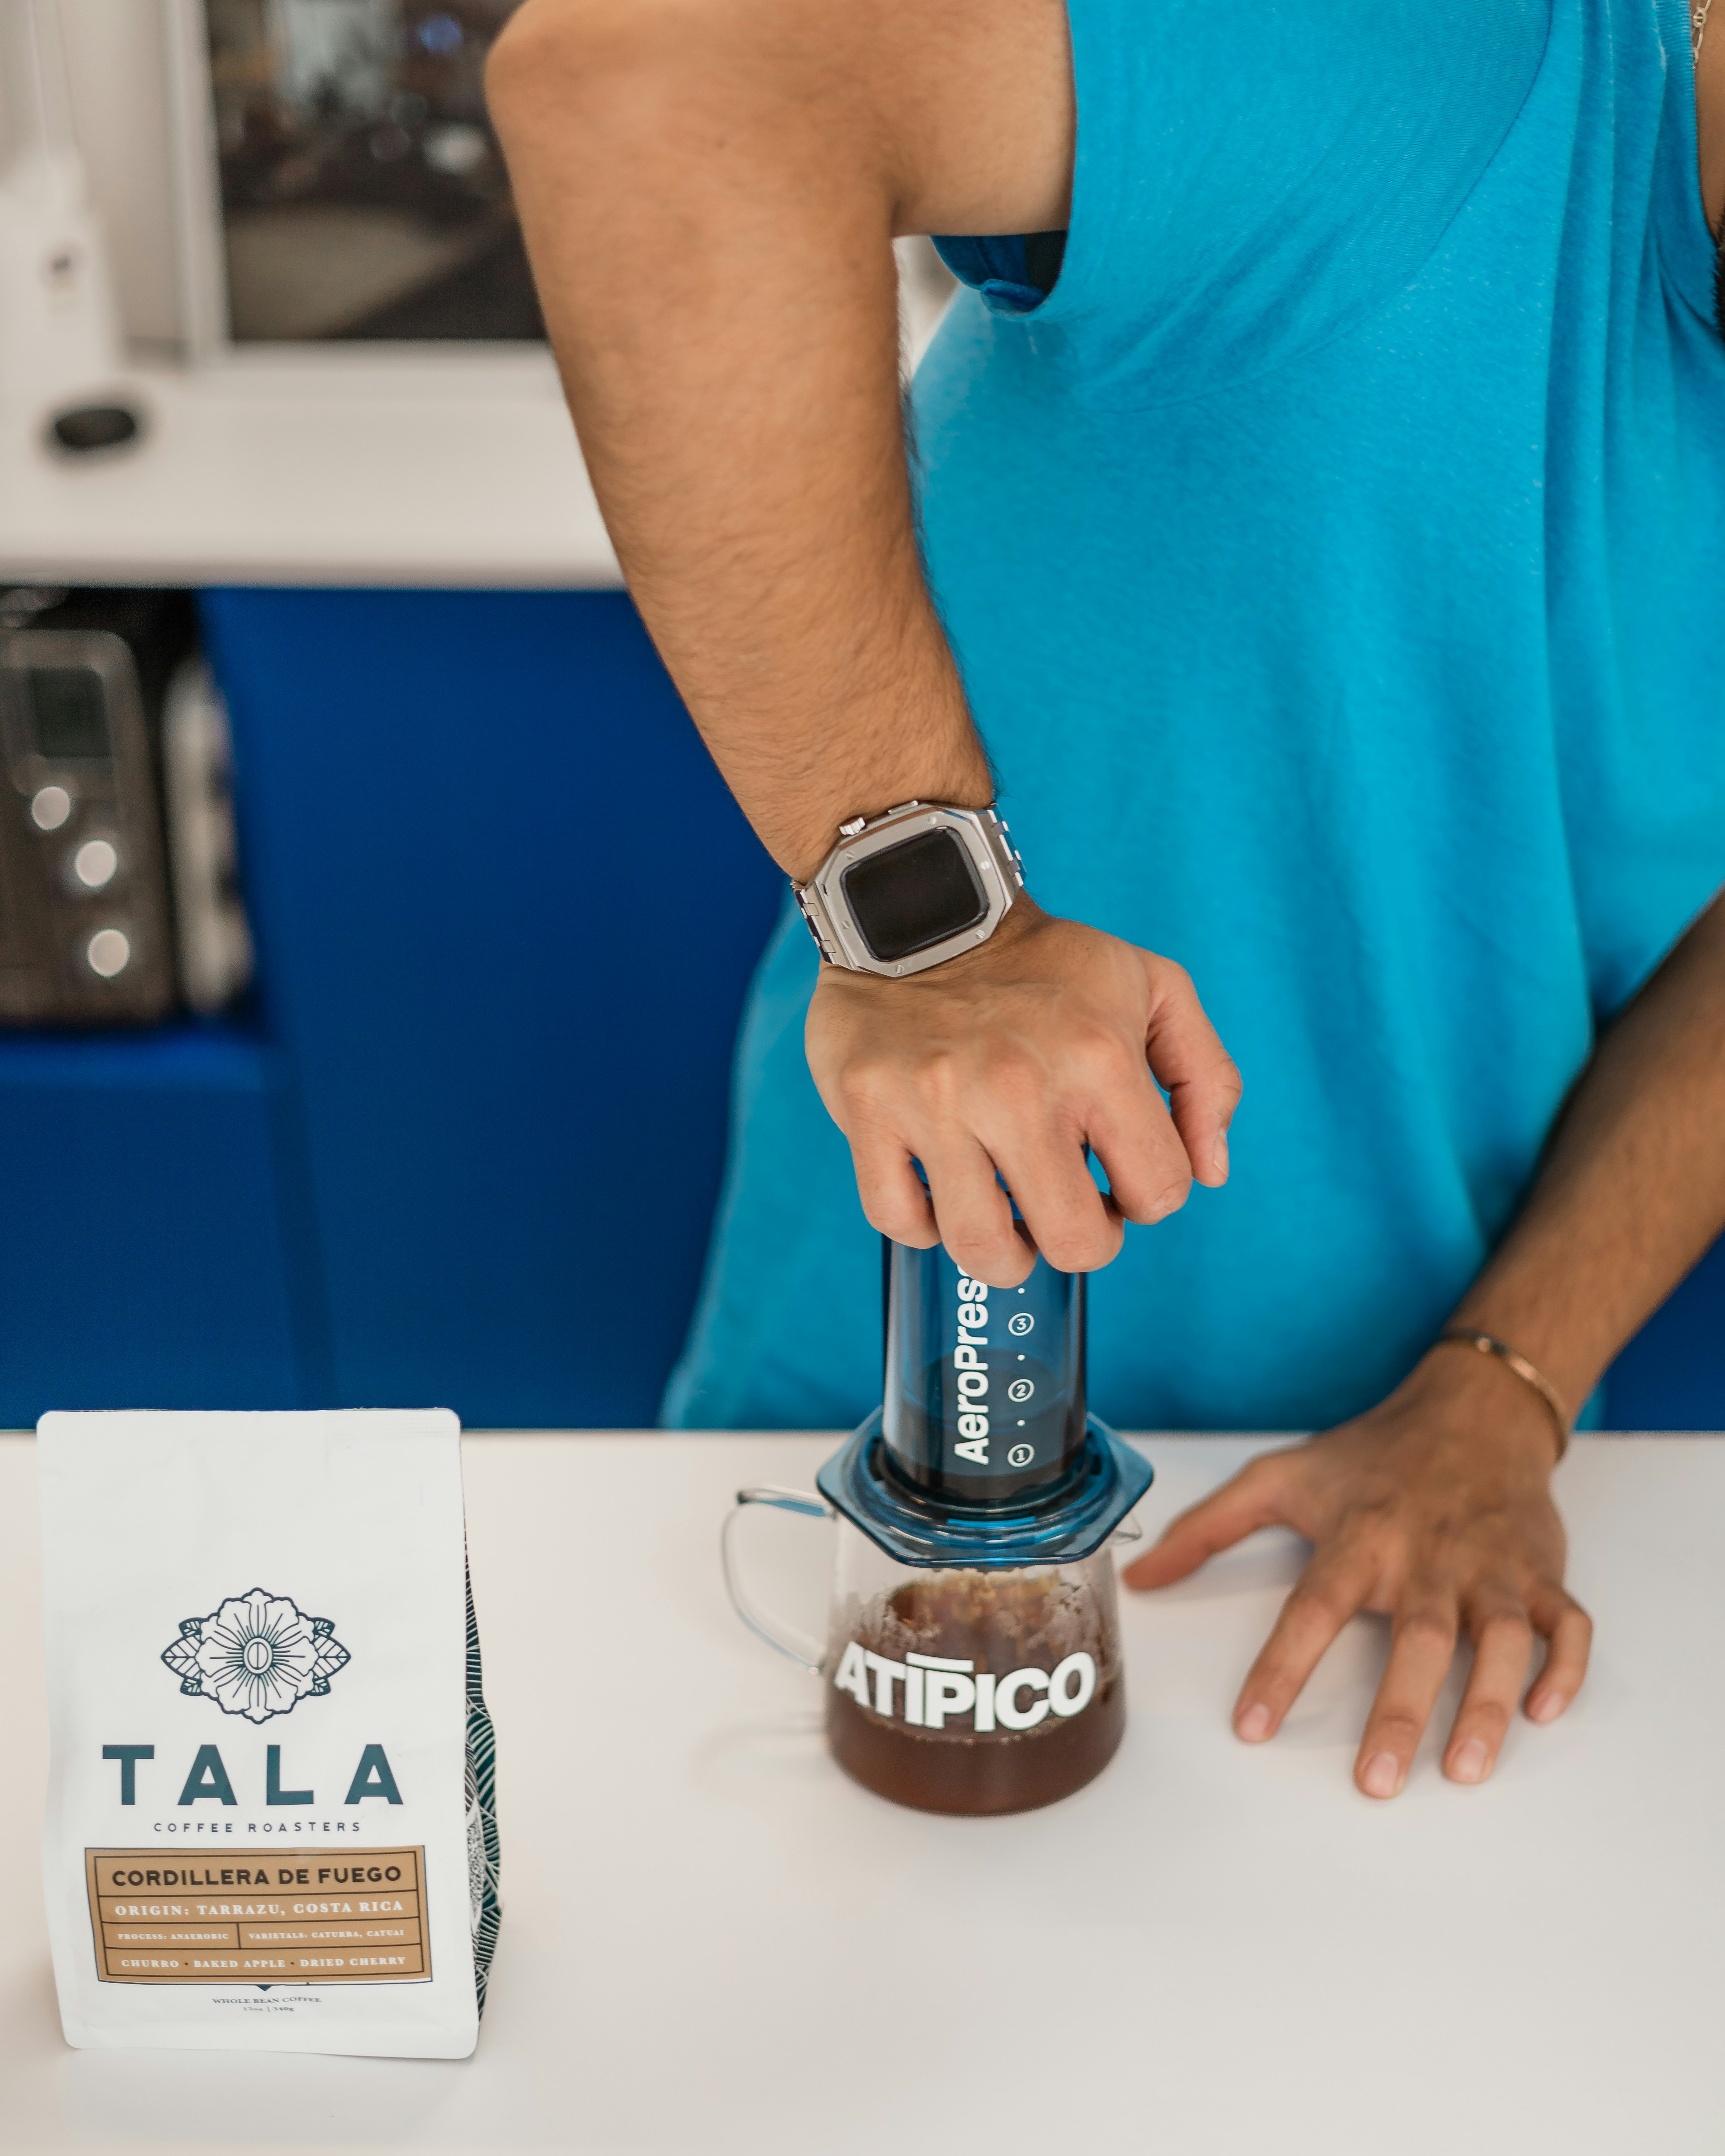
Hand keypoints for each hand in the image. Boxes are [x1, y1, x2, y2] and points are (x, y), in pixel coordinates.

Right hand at [805, 897, 1241, 1286]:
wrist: (925, 906)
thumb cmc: (1044, 962)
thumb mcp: (1153, 987)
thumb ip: (1206, 1078)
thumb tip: (1211, 1172)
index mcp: (1098, 1058)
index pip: (1158, 1192)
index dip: (1144, 1198)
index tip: (1116, 1178)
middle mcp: (1018, 1087)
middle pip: (1072, 1241)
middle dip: (1079, 1239)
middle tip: (1062, 1206)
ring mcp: (935, 1102)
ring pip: (980, 1247)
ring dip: (1003, 1254)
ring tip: (1005, 1219)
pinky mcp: (868, 1107)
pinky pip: (897, 1219)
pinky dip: (922, 1226)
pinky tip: (940, 1192)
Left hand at [1123, 1347, 1592, 1796]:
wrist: (1471, 1410)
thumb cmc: (1369, 1455)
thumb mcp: (1277, 1477)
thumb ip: (1206, 1531)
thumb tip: (1139, 1577)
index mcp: (1359, 1537)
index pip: (1313, 1610)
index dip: (1280, 1669)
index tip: (1251, 1729)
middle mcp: (1427, 1555)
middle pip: (1418, 1638)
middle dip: (1399, 1712)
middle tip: (1374, 1783)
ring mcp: (1491, 1566)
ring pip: (1500, 1640)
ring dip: (1486, 1705)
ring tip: (1463, 1769)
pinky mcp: (1541, 1572)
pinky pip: (1566, 1624)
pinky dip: (1563, 1669)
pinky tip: (1542, 1712)